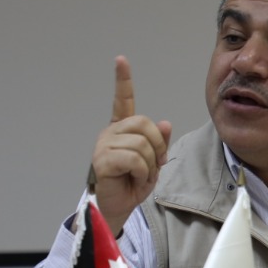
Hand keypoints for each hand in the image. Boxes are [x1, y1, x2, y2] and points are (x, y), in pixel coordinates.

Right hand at [90, 56, 172, 235]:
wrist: (118, 207)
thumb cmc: (132, 183)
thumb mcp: (153, 162)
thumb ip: (159, 143)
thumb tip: (165, 123)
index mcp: (122, 130)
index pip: (122, 100)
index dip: (122, 80)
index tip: (121, 60)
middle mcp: (110, 133)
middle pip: (144, 124)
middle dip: (157, 146)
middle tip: (153, 164)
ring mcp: (104, 145)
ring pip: (141, 144)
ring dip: (150, 163)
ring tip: (139, 175)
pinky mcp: (102, 160)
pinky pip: (134, 159)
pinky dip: (142, 172)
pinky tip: (134, 178)